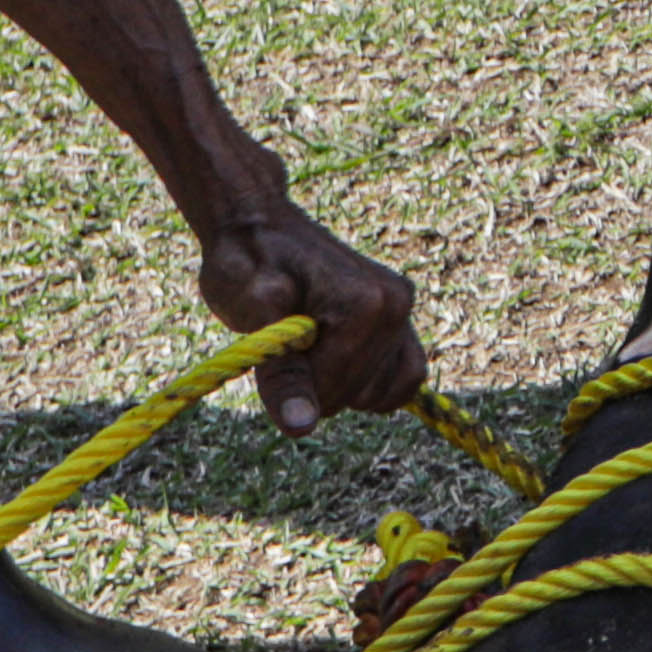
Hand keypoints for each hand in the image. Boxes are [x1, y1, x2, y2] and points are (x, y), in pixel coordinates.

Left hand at [195, 194, 421, 434]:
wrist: (258, 224)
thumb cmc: (246, 263)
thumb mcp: (252, 315)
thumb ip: (281, 372)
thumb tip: (302, 426)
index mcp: (367, 305)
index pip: (334, 391)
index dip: (292, 385)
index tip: (272, 349)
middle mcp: (395, 304)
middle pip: (359, 394)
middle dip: (316, 384)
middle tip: (288, 343)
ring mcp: (402, 309)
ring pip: (387, 390)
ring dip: (343, 385)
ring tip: (311, 348)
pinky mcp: (399, 315)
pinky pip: (406, 375)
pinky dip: (375, 383)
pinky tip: (341, 363)